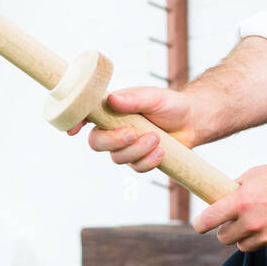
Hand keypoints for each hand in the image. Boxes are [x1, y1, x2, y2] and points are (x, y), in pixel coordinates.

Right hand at [67, 86, 200, 172]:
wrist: (192, 121)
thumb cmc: (170, 104)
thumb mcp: (154, 97)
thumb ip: (134, 99)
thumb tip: (113, 100)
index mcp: (111, 110)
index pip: (86, 116)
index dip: (75, 123)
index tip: (73, 130)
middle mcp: (114, 129)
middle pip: (97, 143)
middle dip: (114, 141)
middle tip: (133, 133)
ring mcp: (126, 147)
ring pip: (118, 158)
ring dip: (138, 150)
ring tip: (157, 137)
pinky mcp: (139, 160)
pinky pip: (136, 168)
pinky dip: (148, 161)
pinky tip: (161, 151)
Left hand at [192, 160, 266, 251]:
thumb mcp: (254, 175)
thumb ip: (234, 189)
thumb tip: (218, 197)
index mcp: (242, 201)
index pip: (209, 220)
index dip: (200, 224)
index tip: (199, 225)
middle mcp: (252, 221)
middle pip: (223, 238)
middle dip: (225, 230)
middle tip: (231, 221)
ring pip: (242, 245)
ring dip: (244, 236)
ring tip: (255, 220)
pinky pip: (263, 244)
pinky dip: (265, 237)